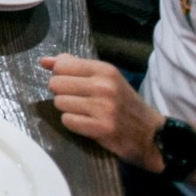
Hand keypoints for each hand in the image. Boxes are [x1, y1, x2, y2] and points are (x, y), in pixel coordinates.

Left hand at [42, 54, 164, 170]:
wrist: (151, 134)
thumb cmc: (124, 103)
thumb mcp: (105, 79)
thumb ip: (75, 67)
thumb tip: (44, 61)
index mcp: (105, 70)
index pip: (62, 65)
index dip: (60, 76)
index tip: (71, 84)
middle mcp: (104, 86)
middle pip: (56, 84)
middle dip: (62, 93)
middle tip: (78, 101)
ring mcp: (103, 107)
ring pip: (59, 103)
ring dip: (68, 110)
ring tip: (84, 113)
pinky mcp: (102, 128)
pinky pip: (68, 121)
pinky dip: (73, 124)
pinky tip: (86, 124)